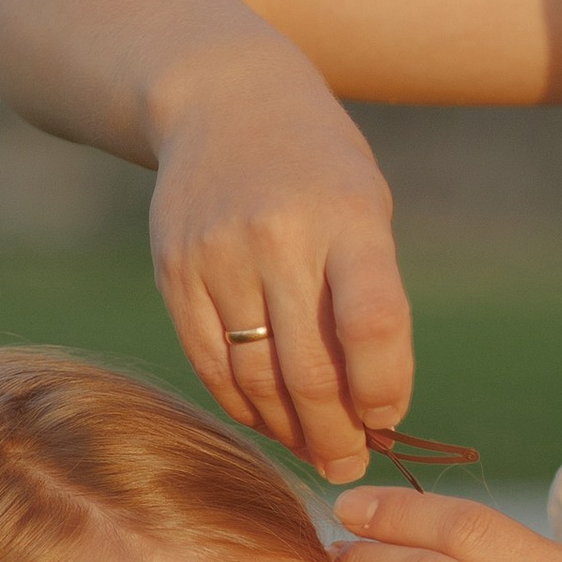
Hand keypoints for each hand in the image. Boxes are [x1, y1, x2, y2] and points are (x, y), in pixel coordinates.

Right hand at [148, 38, 413, 481]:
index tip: (387, 419)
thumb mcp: (365, 208)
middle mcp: (278, 235)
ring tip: (315, 450)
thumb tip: (372, 411)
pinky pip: (210, 362)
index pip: (372, 325)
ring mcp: (218, 254)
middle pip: (308, 368)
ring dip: (289, 430)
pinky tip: (268, 419)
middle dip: (335, 433)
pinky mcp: (174, 269)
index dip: (383, 388)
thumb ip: (371, 298)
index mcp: (348, 217)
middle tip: (349, 464)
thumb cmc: (317, 169)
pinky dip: (242, 403)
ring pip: (255, 376)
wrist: (221, 98)